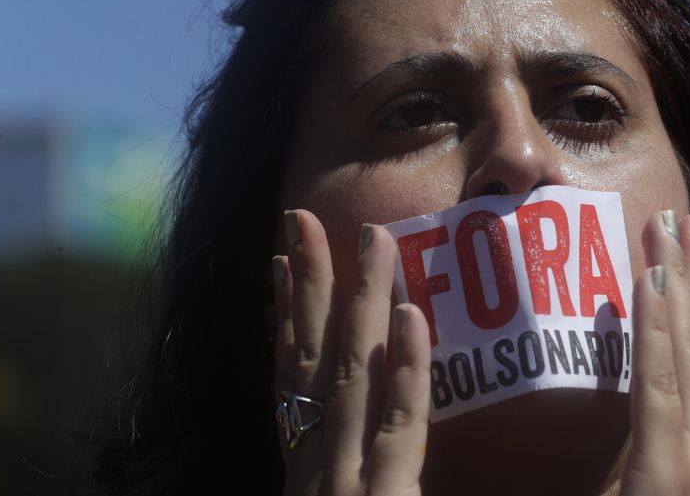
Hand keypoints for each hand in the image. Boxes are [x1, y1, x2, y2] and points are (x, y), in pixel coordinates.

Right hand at [273, 209, 430, 495]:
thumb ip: (340, 467)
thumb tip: (346, 424)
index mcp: (303, 466)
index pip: (291, 377)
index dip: (285, 316)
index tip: (281, 264)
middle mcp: (316, 463)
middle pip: (313, 357)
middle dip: (310, 284)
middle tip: (303, 220)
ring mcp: (348, 478)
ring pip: (355, 371)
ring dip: (362, 298)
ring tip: (371, 237)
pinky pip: (400, 423)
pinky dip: (404, 367)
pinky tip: (408, 314)